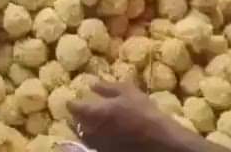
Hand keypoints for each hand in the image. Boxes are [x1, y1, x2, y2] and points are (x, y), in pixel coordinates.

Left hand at [69, 82, 192, 151]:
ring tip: (85, 125)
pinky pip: (94, 146)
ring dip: (82, 129)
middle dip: (75, 117)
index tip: (71, 101)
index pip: (75, 108)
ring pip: (83, 137)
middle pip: (76, 124)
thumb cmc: (143, 112)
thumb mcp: (128, 92)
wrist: (159, 139)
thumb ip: (107, 87)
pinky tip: (99, 136)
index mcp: (95, 112)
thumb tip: (92, 85)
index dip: (72, 104)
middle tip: (78, 113)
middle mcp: (92, 130)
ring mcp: (99, 144)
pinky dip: (93, 139)